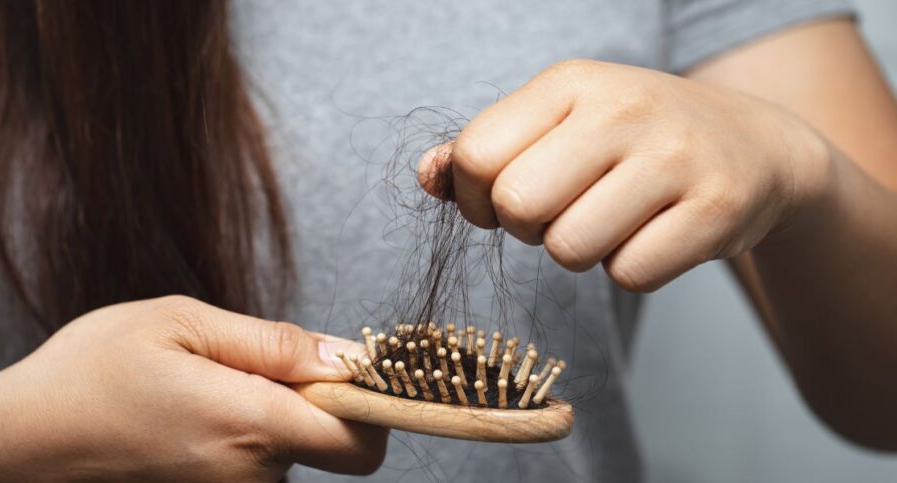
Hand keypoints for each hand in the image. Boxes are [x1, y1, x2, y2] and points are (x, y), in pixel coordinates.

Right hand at [0, 296, 386, 480]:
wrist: (16, 441)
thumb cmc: (90, 372)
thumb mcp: (181, 323)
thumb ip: (272, 342)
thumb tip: (345, 356)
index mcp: (249, 425)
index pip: (362, 441)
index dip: (373, 403)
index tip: (353, 368)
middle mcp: (249, 475)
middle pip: (328, 441)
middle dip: (311, 399)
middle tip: (250, 364)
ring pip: (289, 451)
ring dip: (269, 414)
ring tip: (203, 385)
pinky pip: (254, 464)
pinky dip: (242, 434)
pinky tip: (191, 412)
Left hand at [419, 60, 830, 290]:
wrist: (755, 146)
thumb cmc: (634, 140)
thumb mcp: (560, 122)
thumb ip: (485, 149)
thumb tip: (426, 177)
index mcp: (570, 83)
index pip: (476, 155)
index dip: (475, 198)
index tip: (505, 200)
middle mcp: (623, 109)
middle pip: (517, 206)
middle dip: (527, 228)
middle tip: (562, 213)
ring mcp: (675, 157)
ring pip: (570, 249)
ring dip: (579, 252)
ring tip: (612, 219)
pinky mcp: (716, 208)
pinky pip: (630, 275)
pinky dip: (632, 268)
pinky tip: (654, 233)